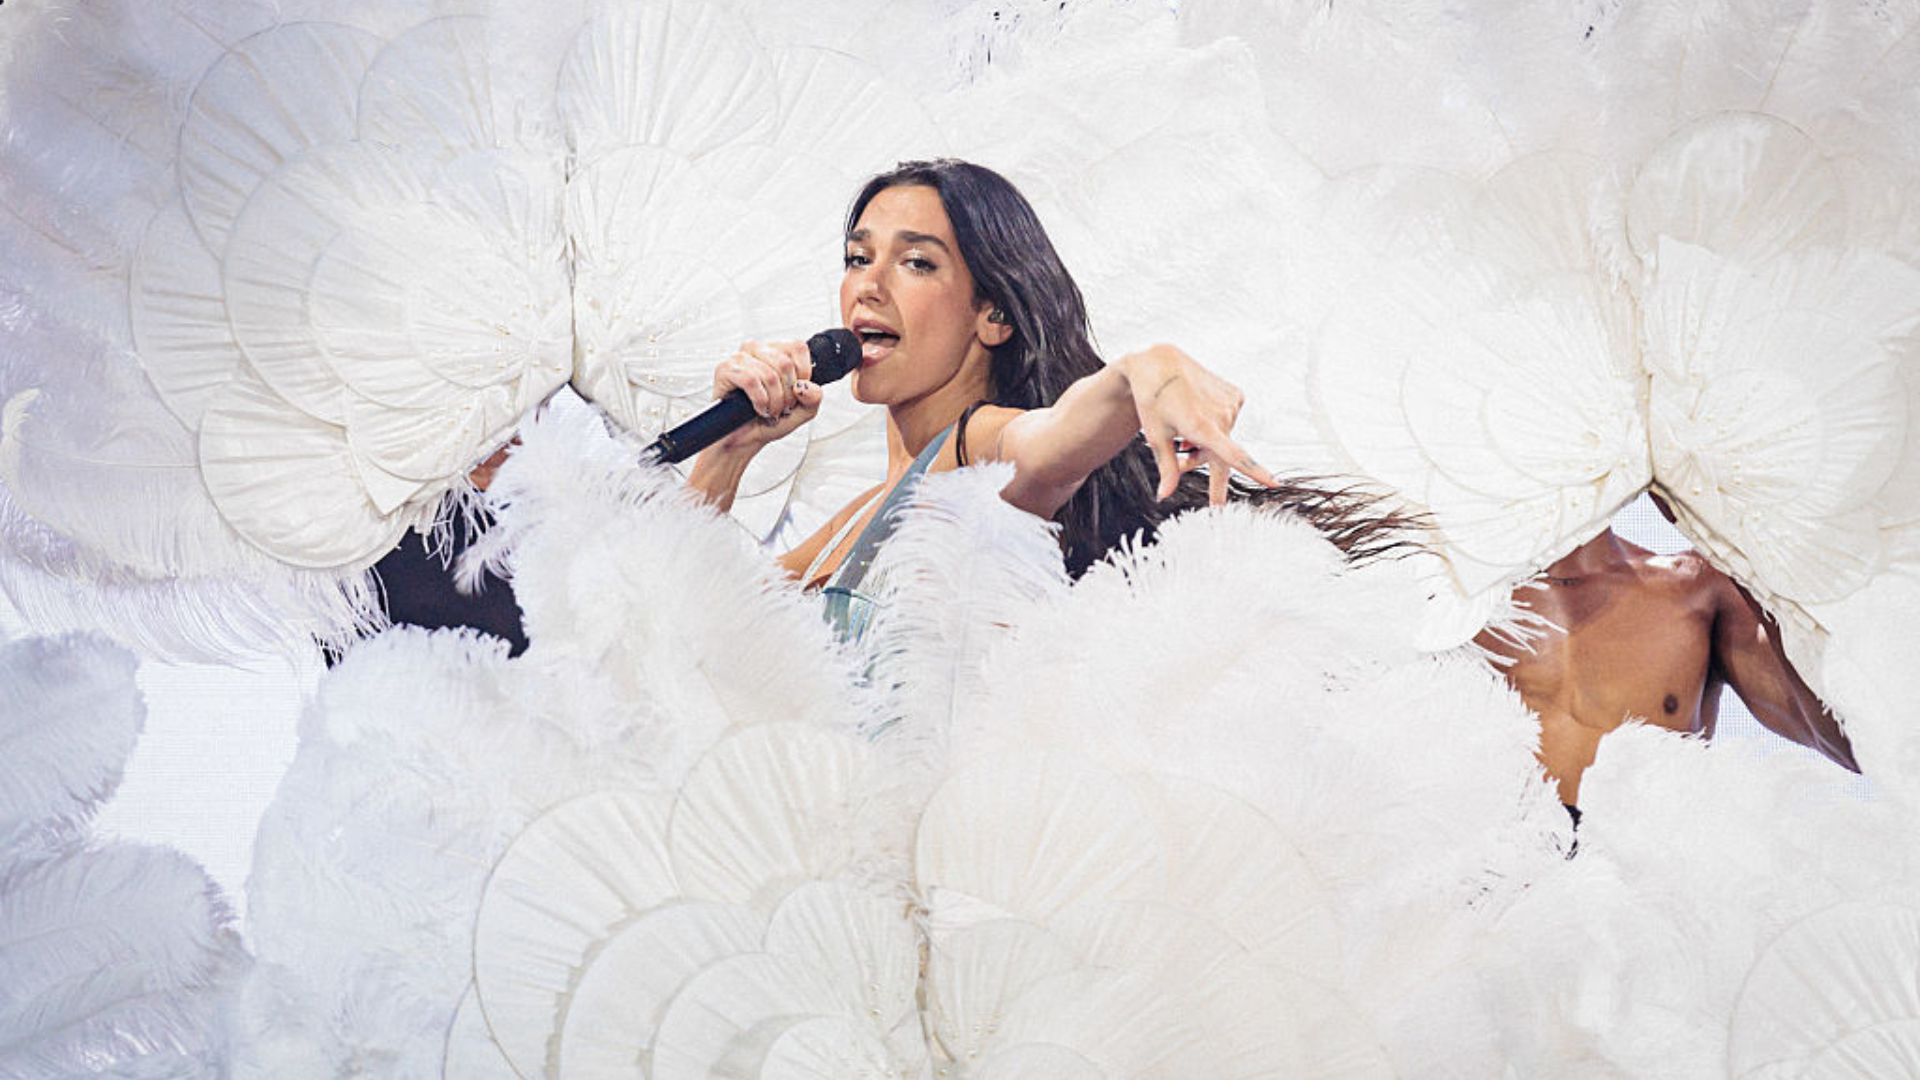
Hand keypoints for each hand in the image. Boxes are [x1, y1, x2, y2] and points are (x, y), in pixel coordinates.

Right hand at [710, 340, 822, 451]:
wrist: (745, 438)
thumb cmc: (769, 419)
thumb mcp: (802, 411)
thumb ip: (813, 398)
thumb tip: (805, 387)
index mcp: (776, 351)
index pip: (797, 348)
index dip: (803, 373)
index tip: (796, 392)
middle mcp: (758, 349)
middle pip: (785, 363)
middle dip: (787, 394)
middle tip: (781, 407)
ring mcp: (740, 358)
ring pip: (769, 375)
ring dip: (773, 401)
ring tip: (769, 410)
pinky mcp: (725, 370)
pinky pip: (750, 380)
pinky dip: (759, 400)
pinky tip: (758, 408)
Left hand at [1120, 344, 1277, 504]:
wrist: (1159, 363)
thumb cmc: (1153, 400)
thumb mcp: (1156, 437)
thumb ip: (1167, 468)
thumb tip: (1164, 496)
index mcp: (1202, 427)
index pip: (1233, 455)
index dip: (1254, 471)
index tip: (1274, 483)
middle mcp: (1221, 415)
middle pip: (1221, 458)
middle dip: (1204, 467)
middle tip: (1190, 472)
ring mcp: (1231, 404)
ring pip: (1224, 440)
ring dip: (1206, 445)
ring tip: (1184, 434)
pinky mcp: (1235, 395)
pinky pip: (1228, 421)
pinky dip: (1215, 426)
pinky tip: (1199, 415)